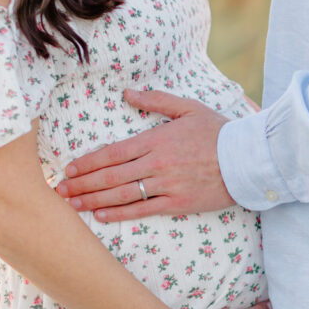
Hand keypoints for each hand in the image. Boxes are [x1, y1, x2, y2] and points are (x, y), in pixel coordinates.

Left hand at [57, 89, 236, 221]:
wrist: (248, 159)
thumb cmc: (220, 132)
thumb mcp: (188, 108)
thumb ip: (156, 100)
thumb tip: (128, 93)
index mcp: (156, 139)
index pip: (112, 153)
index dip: (88, 162)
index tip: (69, 169)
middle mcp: (156, 163)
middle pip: (110, 175)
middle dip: (82, 184)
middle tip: (60, 191)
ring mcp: (166, 185)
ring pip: (121, 194)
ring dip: (93, 200)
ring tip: (73, 205)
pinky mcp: (178, 204)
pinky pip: (143, 210)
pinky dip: (120, 213)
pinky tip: (101, 216)